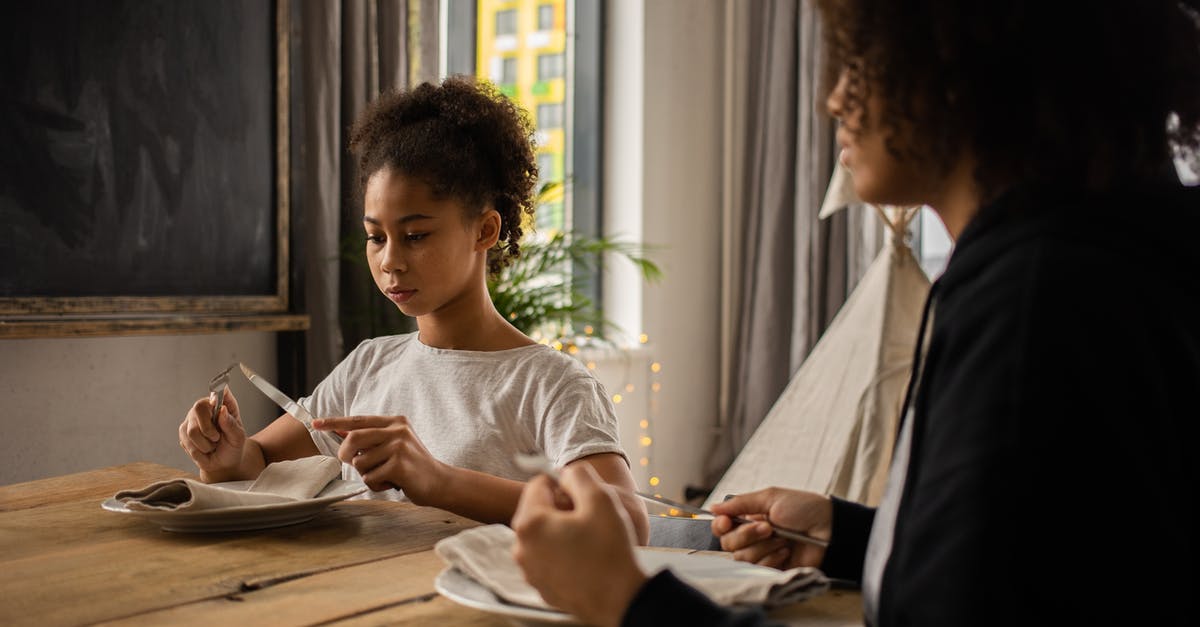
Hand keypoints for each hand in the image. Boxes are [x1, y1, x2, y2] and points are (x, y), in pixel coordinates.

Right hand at [178, 387, 246, 479]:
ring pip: (192, 431)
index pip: (216, 393)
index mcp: (221, 404)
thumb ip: (231, 423)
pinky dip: (198, 451)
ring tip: (212, 445)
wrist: (222, 463)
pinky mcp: (183, 431)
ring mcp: (192, 419)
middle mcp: (204, 408)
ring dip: (205, 444)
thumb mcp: (238, 437)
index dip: (215, 394)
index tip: (216, 399)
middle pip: (198, 409)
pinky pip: (187, 442)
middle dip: (208, 430)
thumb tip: (222, 410)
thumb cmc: (232, 446)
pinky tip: (204, 449)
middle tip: (217, 438)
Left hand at [311, 415, 446, 499]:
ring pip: (360, 462)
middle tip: (354, 463)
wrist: (439, 482)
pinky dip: (376, 485)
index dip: (334, 422)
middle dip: (346, 455)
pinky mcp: (399, 465)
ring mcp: (399, 447)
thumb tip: (342, 433)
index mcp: (395, 422)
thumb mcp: (395, 445)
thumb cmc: (412, 465)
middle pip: (353, 439)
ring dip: (366, 474)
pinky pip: (370, 478)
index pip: (358, 420)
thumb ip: (372, 438)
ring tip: (385, 475)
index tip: (316, 423)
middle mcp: (397, 430)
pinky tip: (392, 482)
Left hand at [511, 464, 646, 626]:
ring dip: (561, 531)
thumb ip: (579, 475)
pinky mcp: (541, 586)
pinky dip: (563, 553)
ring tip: (588, 540)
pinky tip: (585, 559)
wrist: (621, 600)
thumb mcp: (601, 499)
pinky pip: (548, 557)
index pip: (538, 484)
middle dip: (560, 508)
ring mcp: (530, 570)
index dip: (563, 484)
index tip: (582, 498)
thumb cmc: (610, 552)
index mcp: (530, 523)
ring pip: (543, 534)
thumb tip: (566, 473)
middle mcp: (522, 548)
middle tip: (587, 519)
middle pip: (537, 510)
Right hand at [709, 487, 831, 569]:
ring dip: (763, 547)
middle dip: (747, 535)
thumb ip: (741, 503)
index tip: (726, 522)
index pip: (722, 527)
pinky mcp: (773, 569)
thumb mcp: (770, 497)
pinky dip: (772, 559)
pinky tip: (786, 551)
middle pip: (728, 544)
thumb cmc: (804, 508)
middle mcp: (752, 537)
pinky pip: (759, 569)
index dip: (720, 526)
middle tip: (768, 527)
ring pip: (742, 558)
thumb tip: (714, 507)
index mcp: (749, 518)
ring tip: (782, 538)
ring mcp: (762, 554)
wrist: (830, 528)